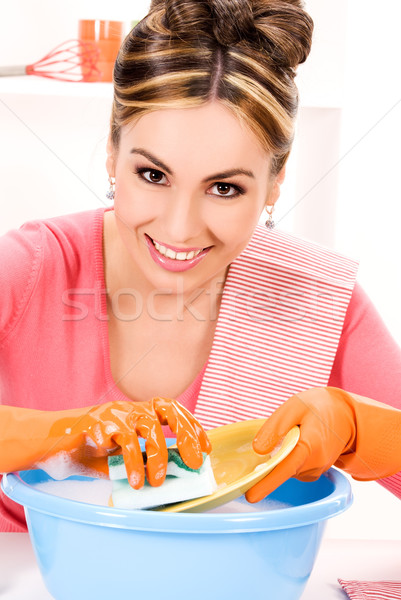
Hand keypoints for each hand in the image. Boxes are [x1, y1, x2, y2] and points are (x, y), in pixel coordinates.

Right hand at [0, 398, 211, 488]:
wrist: (53, 440)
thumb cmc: (91, 449)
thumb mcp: (123, 455)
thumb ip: (144, 460)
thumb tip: (171, 479)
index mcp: (141, 412)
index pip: (175, 411)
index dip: (193, 427)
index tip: (206, 449)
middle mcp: (132, 408)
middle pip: (168, 411)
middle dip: (185, 436)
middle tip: (194, 463)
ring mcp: (116, 412)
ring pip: (147, 426)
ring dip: (156, 455)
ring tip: (156, 481)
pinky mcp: (98, 422)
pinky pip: (121, 440)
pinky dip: (131, 461)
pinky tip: (133, 479)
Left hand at [245, 387, 400, 502]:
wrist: (345, 415)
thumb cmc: (318, 408)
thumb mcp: (294, 407)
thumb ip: (275, 428)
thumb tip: (258, 450)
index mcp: (309, 446)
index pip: (285, 468)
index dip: (267, 483)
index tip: (251, 496)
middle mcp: (315, 464)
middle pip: (282, 470)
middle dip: (268, 462)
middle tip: (269, 439)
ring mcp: (316, 470)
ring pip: (286, 469)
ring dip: (280, 457)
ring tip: (291, 434)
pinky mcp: (314, 472)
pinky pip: (293, 469)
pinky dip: (288, 458)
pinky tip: (295, 443)